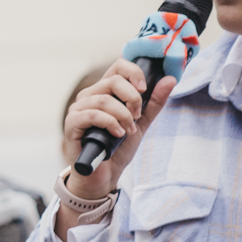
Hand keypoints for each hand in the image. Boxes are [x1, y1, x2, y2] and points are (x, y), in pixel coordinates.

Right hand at [62, 58, 176, 201]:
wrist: (103, 175)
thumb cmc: (117, 148)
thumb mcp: (141, 123)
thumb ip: (154, 102)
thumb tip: (170, 79)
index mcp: (104, 91)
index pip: (118, 66)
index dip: (134, 72)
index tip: (145, 89)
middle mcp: (89, 96)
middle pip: (113, 80)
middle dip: (132, 99)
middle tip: (137, 117)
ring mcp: (78, 109)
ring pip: (104, 99)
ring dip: (123, 115)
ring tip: (128, 130)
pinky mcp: (71, 123)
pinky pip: (92, 114)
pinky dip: (110, 123)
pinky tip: (118, 134)